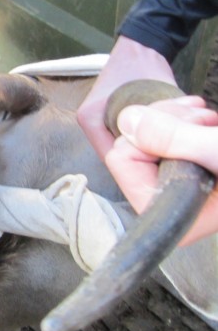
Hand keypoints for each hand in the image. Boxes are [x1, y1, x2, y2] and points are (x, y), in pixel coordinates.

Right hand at [77, 36, 175, 159]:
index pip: (112, 157)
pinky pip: (121, 137)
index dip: (137, 164)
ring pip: (119, 146)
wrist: (142, 46)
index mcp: (89, 119)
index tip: (161, 163)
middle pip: (115, 153)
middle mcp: (87, 122)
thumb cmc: (145, 70)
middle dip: (140, 156)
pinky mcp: (103, 117)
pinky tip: (158, 137)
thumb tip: (167, 153)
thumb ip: (156, 129)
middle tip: (167, 155)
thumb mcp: (156, 103)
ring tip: (165, 146)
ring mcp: (93, 120)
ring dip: (141, 147)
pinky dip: (139, 139)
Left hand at [105, 97, 217, 244]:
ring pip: (145, 129)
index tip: (192, 133)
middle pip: (130, 139)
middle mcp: (161, 201)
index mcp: (166, 213)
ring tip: (212, 126)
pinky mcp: (180, 164)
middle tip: (208, 125)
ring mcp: (170, 182)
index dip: (153, 135)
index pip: (121, 157)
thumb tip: (126, 121)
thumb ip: (174, 138)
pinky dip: (184, 117)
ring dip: (182, 117)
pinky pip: (159, 128)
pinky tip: (208, 121)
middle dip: (170, 122)